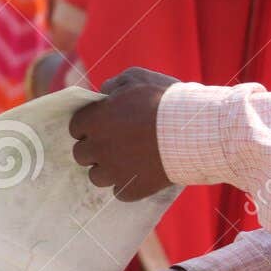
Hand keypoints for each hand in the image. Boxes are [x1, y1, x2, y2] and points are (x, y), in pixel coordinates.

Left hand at [69, 67, 178, 200]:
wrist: (194, 130)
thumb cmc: (165, 100)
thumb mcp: (137, 78)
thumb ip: (115, 84)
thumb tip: (104, 92)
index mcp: (94, 121)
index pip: (76, 127)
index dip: (89, 126)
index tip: (103, 126)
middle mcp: (98, 148)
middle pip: (81, 154)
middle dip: (94, 150)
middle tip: (114, 145)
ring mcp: (114, 171)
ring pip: (96, 177)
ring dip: (107, 170)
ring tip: (127, 162)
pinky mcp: (132, 188)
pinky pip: (120, 192)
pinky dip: (128, 186)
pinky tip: (141, 175)